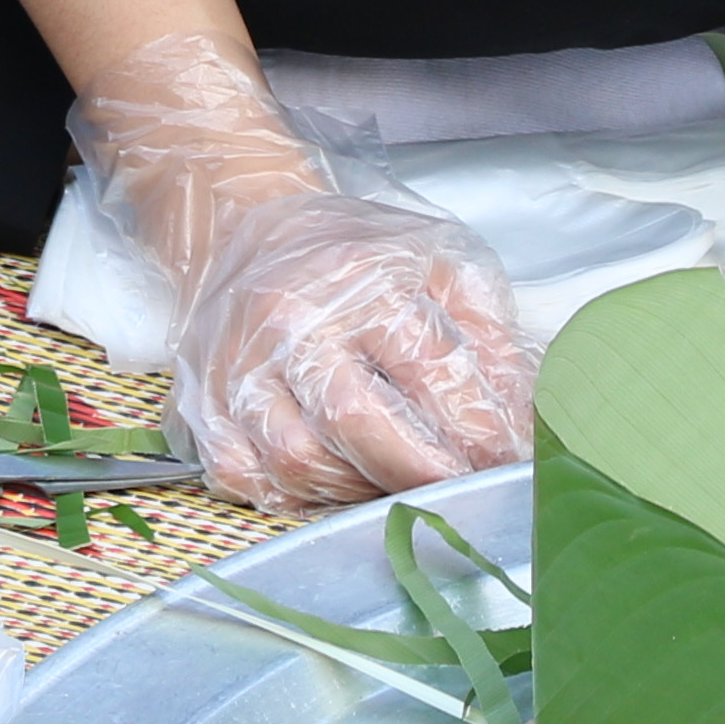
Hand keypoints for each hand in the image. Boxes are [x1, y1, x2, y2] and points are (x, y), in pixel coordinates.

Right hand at [70, 31, 527, 510]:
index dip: (475, 427)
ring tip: (399, 486)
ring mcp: (238, 367)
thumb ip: (488, 338)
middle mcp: (293, 322)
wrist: (245, 226)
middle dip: (419, 472)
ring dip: (360, 490)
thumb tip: (521, 421)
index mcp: (362, 278)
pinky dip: (295, 496)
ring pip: (299, 460)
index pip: (429, 366)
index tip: (507, 464)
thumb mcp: (440, 264)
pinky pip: (246, 479)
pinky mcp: (203, 404)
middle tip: (459, 493)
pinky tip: (333, 485)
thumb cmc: (356, 254)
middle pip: (357, 422)